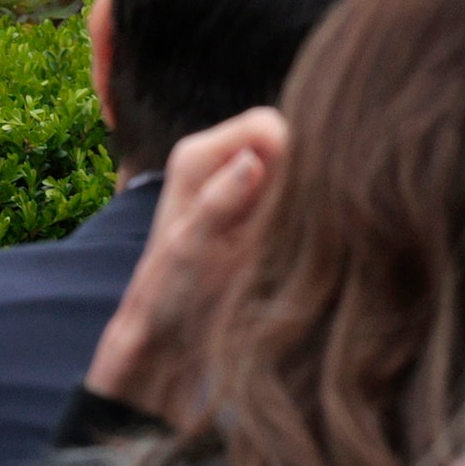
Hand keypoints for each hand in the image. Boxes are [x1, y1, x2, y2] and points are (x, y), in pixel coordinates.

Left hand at [89, 106, 285, 406]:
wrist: (164, 340)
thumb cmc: (168, 297)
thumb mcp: (190, 251)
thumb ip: (219, 203)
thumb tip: (252, 163)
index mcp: (197, 156)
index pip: (270, 126)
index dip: (292, 159)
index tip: (292, 206)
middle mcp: (218, 160)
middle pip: (288, 144)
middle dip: (300, 180)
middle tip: (288, 229)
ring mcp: (238, 184)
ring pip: (295, 172)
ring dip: (300, 202)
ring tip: (282, 242)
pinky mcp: (253, 208)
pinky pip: (293, 196)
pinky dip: (298, 217)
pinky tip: (285, 247)